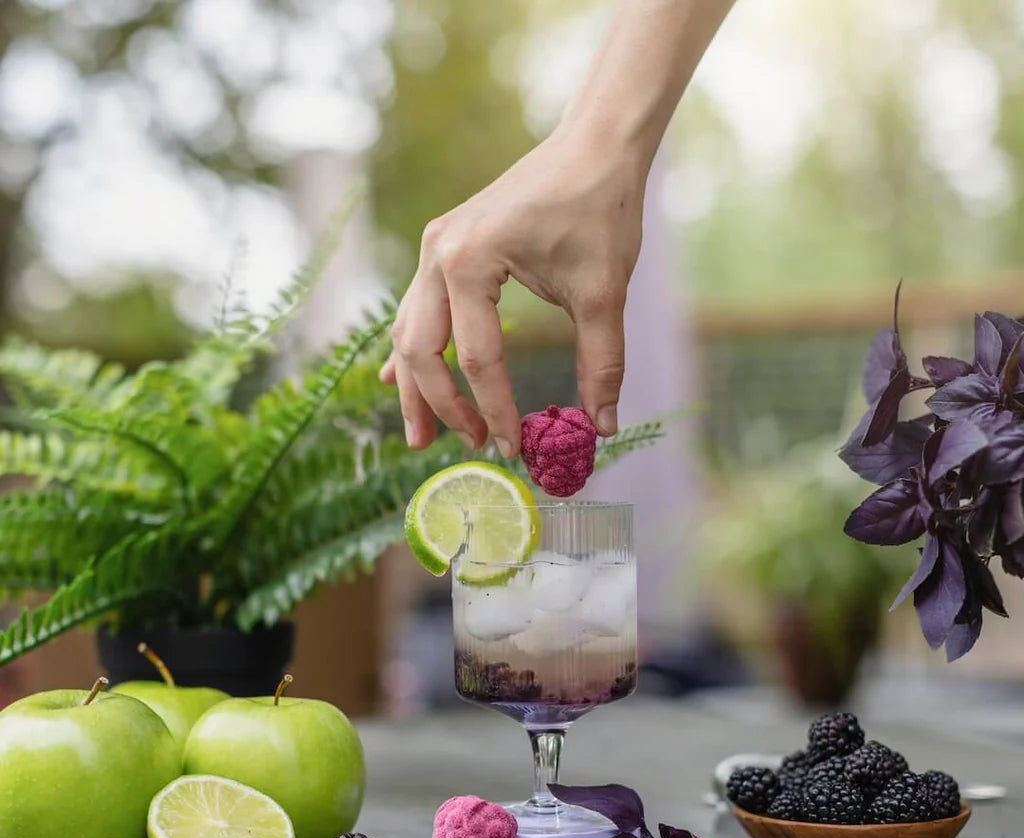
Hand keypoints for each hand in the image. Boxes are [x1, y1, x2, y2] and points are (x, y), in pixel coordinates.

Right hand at [380, 126, 645, 456]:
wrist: (594, 146)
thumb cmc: (600, 209)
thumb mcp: (603, 293)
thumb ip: (601, 363)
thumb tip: (601, 427)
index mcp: (469, 263)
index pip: (478, 358)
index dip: (496, 410)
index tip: (514, 449)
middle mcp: (437, 255)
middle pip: (421, 351)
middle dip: (440, 407)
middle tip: (468, 447)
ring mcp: (433, 248)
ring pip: (409, 333)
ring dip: (416, 387)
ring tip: (423, 436)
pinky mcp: (443, 248)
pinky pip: (416, 310)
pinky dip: (413, 349)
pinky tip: (399, 382)